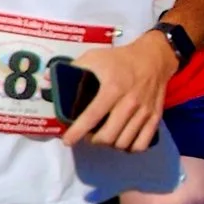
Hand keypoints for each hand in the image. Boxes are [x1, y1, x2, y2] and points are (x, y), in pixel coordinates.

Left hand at [60, 33, 177, 150]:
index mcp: (113, 88)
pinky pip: (142, 143)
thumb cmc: (121, 58)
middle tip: (89, 134)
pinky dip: (130, 147)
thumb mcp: (95, 57)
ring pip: (124, 142)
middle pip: (108, 136)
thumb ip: (73, 69)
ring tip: (105, 136)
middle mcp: (130, 103)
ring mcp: (144, 111)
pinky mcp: (155, 116)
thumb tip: (48, 80)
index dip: (77, 132)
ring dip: (110, 144)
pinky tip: (123, 140)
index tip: (67, 141)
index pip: (92, 116)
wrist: (155, 56)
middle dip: (94, 140)